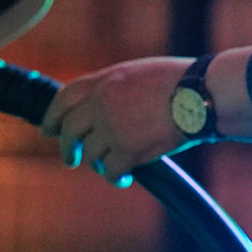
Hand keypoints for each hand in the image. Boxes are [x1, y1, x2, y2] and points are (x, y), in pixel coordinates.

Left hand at [39, 56, 193, 186]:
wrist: (202, 94)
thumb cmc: (181, 81)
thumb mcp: (138, 73)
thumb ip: (114, 86)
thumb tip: (100, 105)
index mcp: (103, 81)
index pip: (63, 99)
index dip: (52, 117)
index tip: (49, 130)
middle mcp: (101, 103)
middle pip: (69, 131)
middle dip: (67, 148)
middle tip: (71, 158)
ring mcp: (113, 128)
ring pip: (90, 154)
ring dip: (98, 163)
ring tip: (110, 167)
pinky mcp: (128, 150)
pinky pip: (110, 170)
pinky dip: (115, 177)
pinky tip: (123, 178)